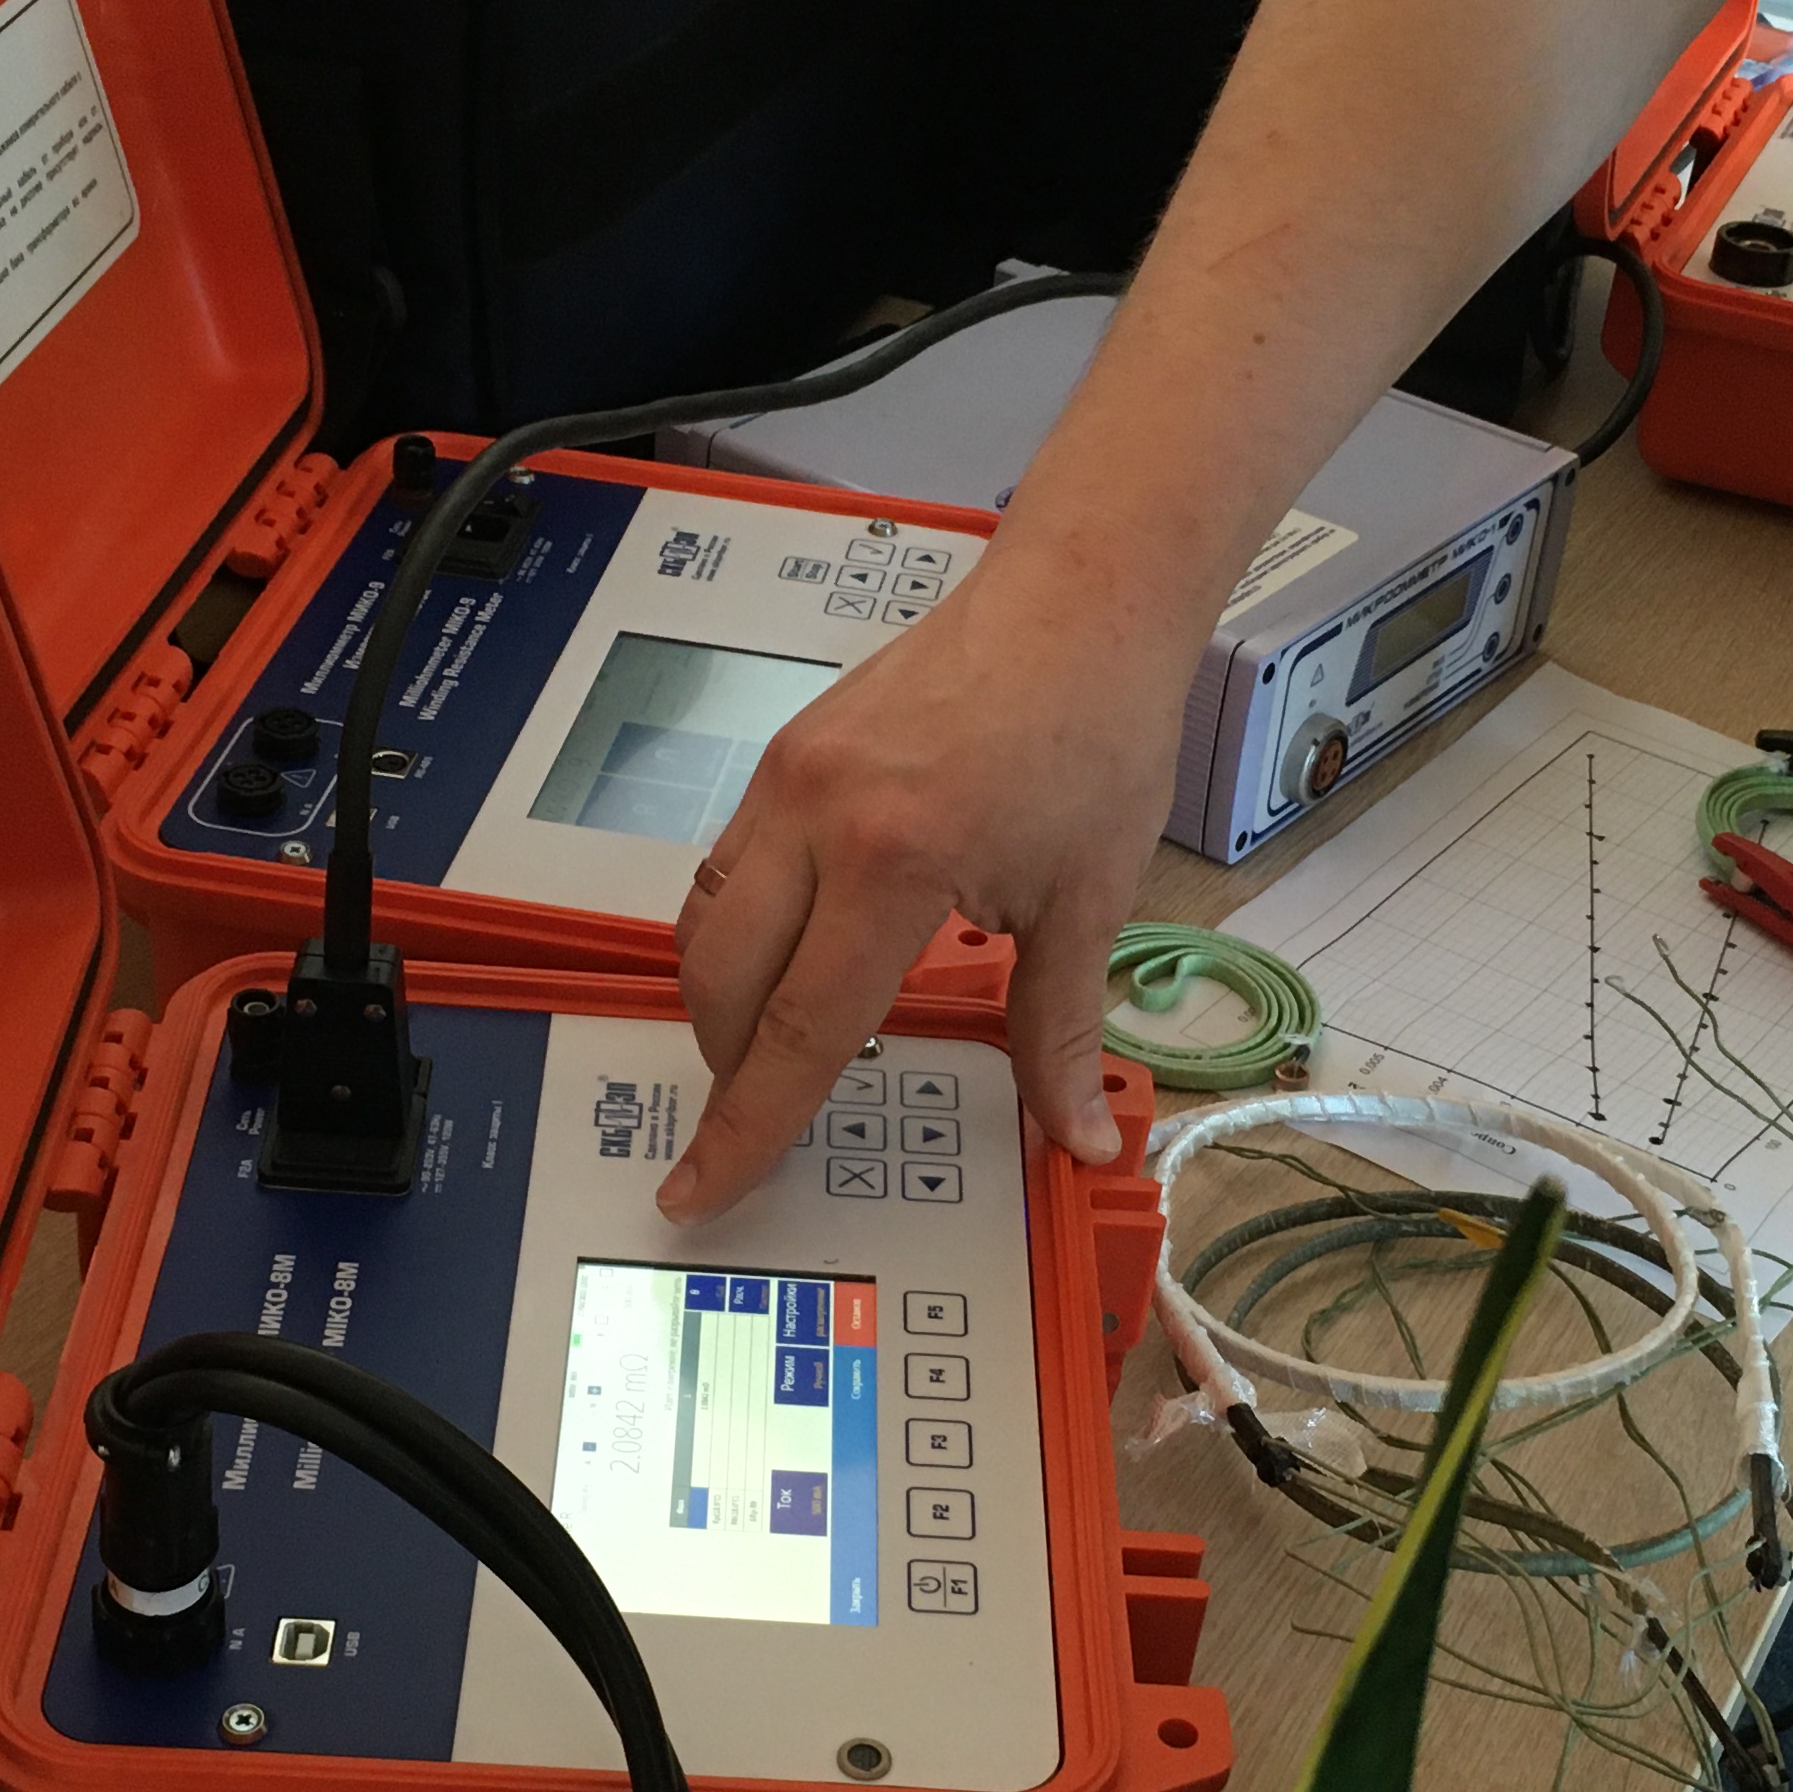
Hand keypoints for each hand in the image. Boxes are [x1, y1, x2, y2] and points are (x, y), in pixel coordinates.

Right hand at [658, 555, 1188, 1221]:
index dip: (747, 1129)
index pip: (801, 1032)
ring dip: (721, 1003)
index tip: (697, 1191)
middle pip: (723, 985)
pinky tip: (788, 957)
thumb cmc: (1095, 737)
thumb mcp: (1090, 899)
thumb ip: (1062, 1031)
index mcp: (894, 863)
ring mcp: (786, 777)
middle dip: (728, 1071)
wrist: (1079, 600)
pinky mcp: (784, 752)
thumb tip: (1084, 1138)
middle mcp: (816, 817)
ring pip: (706, 922)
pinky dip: (737, 931)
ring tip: (770, 1050)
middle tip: (755, 1128)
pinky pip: (726, 865)